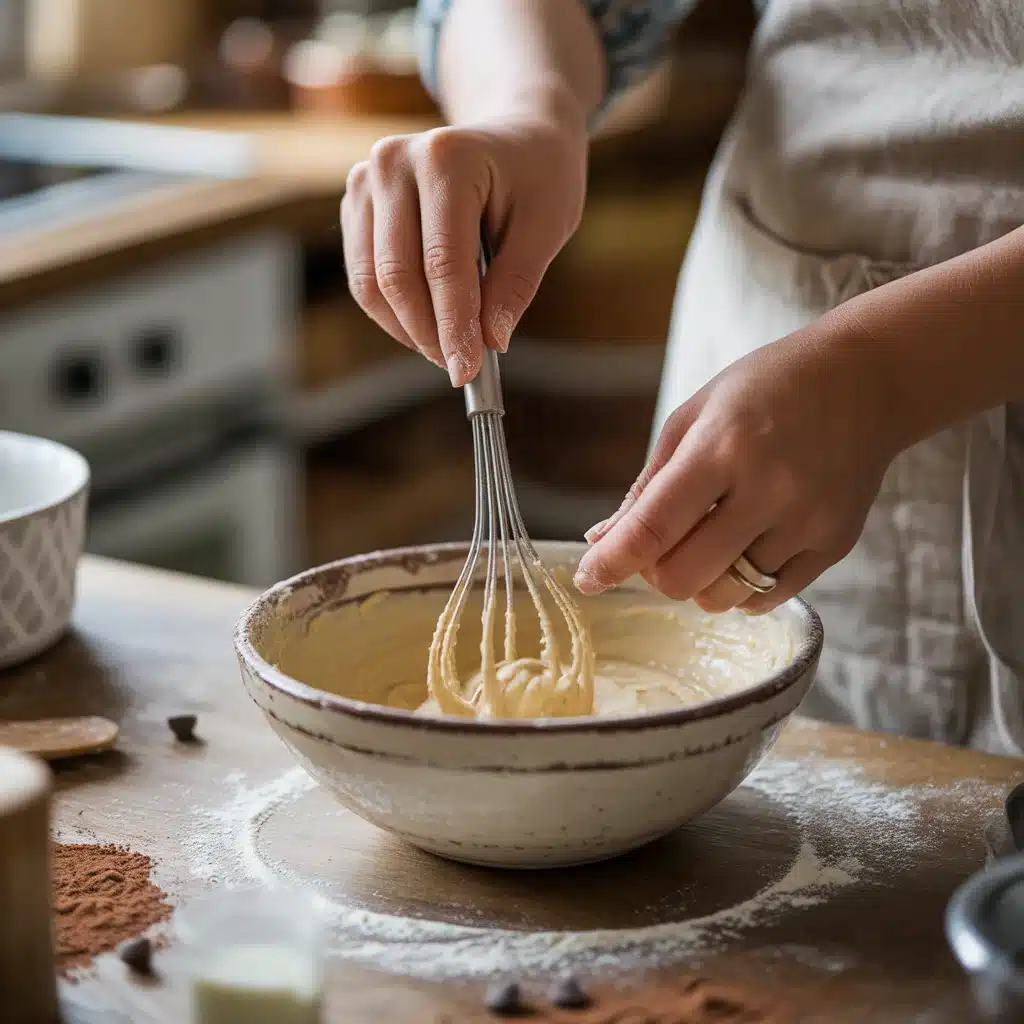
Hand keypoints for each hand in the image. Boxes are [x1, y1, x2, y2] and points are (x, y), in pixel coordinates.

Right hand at [340, 112, 587, 385]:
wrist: (515, 135)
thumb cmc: (538, 177)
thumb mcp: (548, 226)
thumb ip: (516, 284)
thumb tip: (490, 341)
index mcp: (446, 158)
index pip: (442, 262)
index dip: (454, 325)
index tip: (468, 370)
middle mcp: (393, 162)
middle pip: (396, 275)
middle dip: (429, 333)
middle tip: (461, 367)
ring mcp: (366, 180)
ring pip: (371, 283)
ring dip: (408, 329)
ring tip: (448, 348)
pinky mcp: (357, 203)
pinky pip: (364, 276)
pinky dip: (394, 312)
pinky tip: (429, 323)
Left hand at [573, 322, 898, 612]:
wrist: (866, 380)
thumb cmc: (765, 390)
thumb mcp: (694, 417)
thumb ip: (648, 486)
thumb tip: (602, 540)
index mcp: (721, 447)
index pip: (653, 526)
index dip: (611, 562)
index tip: (587, 579)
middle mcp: (768, 489)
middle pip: (682, 576)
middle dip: (656, 572)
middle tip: (661, 546)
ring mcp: (806, 521)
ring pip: (724, 596)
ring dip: (699, 582)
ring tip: (709, 541)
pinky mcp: (834, 544)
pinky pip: (767, 599)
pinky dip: (739, 588)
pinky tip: (743, 549)